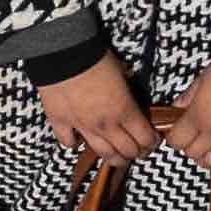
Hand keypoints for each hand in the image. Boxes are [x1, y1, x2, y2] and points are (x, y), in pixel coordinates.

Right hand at [36, 53, 156, 168]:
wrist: (62, 52)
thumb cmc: (94, 57)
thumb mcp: (121, 71)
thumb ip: (125, 91)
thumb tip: (127, 95)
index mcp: (125, 111)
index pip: (145, 138)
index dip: (151, 142)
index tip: (151, 140)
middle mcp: (106, 124)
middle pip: (127, 151)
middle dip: (135, 153)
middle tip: (137, 149)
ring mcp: (82, 126)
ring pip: (102, 153)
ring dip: (113, 157)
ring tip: (115, 156)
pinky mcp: (59, 122)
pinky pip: (68, 142)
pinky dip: (75, 143)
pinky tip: (78, 138)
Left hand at [158, 74, 210, 186]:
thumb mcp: (202, 79)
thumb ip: (188, 96)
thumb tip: (176, 107)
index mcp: (198, 116)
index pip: (177, 141)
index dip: (175, 139)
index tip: (177, 134)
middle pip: (193, 154)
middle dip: (190, 149)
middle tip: (193, 141)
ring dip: (208, 160)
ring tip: (208, 153)